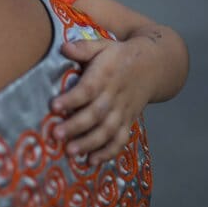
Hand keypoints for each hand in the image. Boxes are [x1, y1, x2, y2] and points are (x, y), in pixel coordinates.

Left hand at [49, 37, 151, 165]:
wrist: (153, 65)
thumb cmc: (119, 55)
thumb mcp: (103, 45)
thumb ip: (84, 48)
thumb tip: (64, 47)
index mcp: (105, 75)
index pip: (88, 89)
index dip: (72, 99)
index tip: (54, 106)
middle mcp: (114, 95)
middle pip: (96, 114)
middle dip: (76, 126)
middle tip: (57, 135)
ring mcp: (123, 111)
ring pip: (107, 131)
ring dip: (89, 143)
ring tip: (70, 151)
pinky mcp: (128, 121)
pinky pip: (120, 140)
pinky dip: (108, 152)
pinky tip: (92, 161)